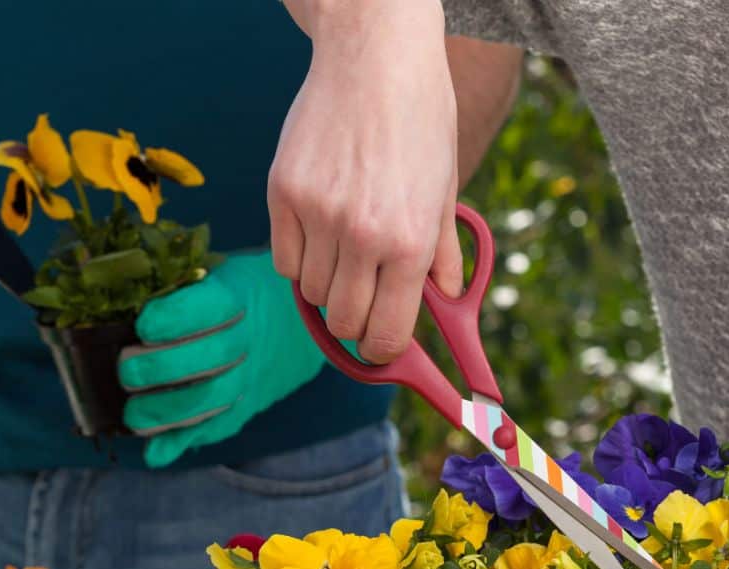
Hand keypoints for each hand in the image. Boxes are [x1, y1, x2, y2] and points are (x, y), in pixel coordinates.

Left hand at [119, 251, 324, 467]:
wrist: (297, 324)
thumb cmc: (237, 292)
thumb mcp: (217, 272)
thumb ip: (178, 287)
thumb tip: (127, 309)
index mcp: (242, 292)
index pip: (212, 305)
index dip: (175, 317)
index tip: (143, 325)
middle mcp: (252, 336)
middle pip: (214, 356)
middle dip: (162, 368)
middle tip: (126, 374)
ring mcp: (254, 373)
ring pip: (217, 397)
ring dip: (169, 411)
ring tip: (133, 416)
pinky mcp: (250, 404)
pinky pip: (220, 425)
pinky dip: (185, 441)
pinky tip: (157, 452)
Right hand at [268, 0, 461, 363]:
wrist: (375, 58)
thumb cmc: (420, 120)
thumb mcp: (444, 189)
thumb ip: (441, 254)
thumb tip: (445, 301)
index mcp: (409, 242)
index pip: (387, 332)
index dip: (382, 351)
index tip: (379, 347)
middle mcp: (362, 236)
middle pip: (344, 320)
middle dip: (354, 321)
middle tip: (363, 301)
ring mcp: (318, 215)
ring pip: (312, 292)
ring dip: (328, 285)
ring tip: (346, 250)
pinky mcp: (283, 194)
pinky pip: (285, 259)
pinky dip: (300, 259)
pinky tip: (319, 231)